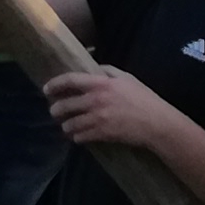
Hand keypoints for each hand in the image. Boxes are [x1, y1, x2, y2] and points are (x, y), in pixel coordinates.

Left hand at [41, 62, 175, 151]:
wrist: (157, 123)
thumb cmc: (144, 98)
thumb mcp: (126, 78)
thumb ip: (107, 71)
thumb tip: (93, 67)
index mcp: (100, 83)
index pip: (70, 80)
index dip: (55, 84)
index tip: (46, 89)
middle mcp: (95, 100)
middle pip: (66, 105)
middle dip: (56, 109)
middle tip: (54, 111)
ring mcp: (97, 118)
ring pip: (71, 124)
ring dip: (66, 126)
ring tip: (66, 126)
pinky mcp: (102, 134)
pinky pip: (81, 137)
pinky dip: (77, 137)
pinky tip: (77, 137)